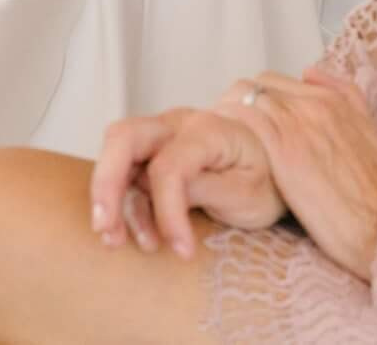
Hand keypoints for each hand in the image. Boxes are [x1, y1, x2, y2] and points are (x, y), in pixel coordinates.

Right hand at [90, 107, 282, 258]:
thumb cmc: (265, 181)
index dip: (168, 212)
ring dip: (108, 197)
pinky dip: (123, 203)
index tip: (182, 250)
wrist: (272, 168)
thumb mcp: (248, 194)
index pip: (170, 167)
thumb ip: (207, 191)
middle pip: (123, 138)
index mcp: (207, 131)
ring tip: (115, 240)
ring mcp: (161, 136)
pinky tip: (138, 234)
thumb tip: (168, 198)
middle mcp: (177, 125)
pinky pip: (126, 172)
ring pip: (116, 153)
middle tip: (104, 227)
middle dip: (107, 184)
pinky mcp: (152, 154)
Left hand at [217, 67, 376, 281]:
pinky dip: (225, 125)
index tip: (248, 119)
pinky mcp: (283, 147)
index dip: (258, 100)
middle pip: (258, 85)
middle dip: (239, 104)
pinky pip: (241, 118)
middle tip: (227, 129)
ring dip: (227, 113)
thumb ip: (349, 100)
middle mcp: (316, 103)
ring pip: (245, 96)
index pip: (278, 82)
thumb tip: (313, 72)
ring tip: (216, 137)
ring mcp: (298, 122)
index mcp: (337, 101)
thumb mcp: (375, 137)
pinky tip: (217, 143)